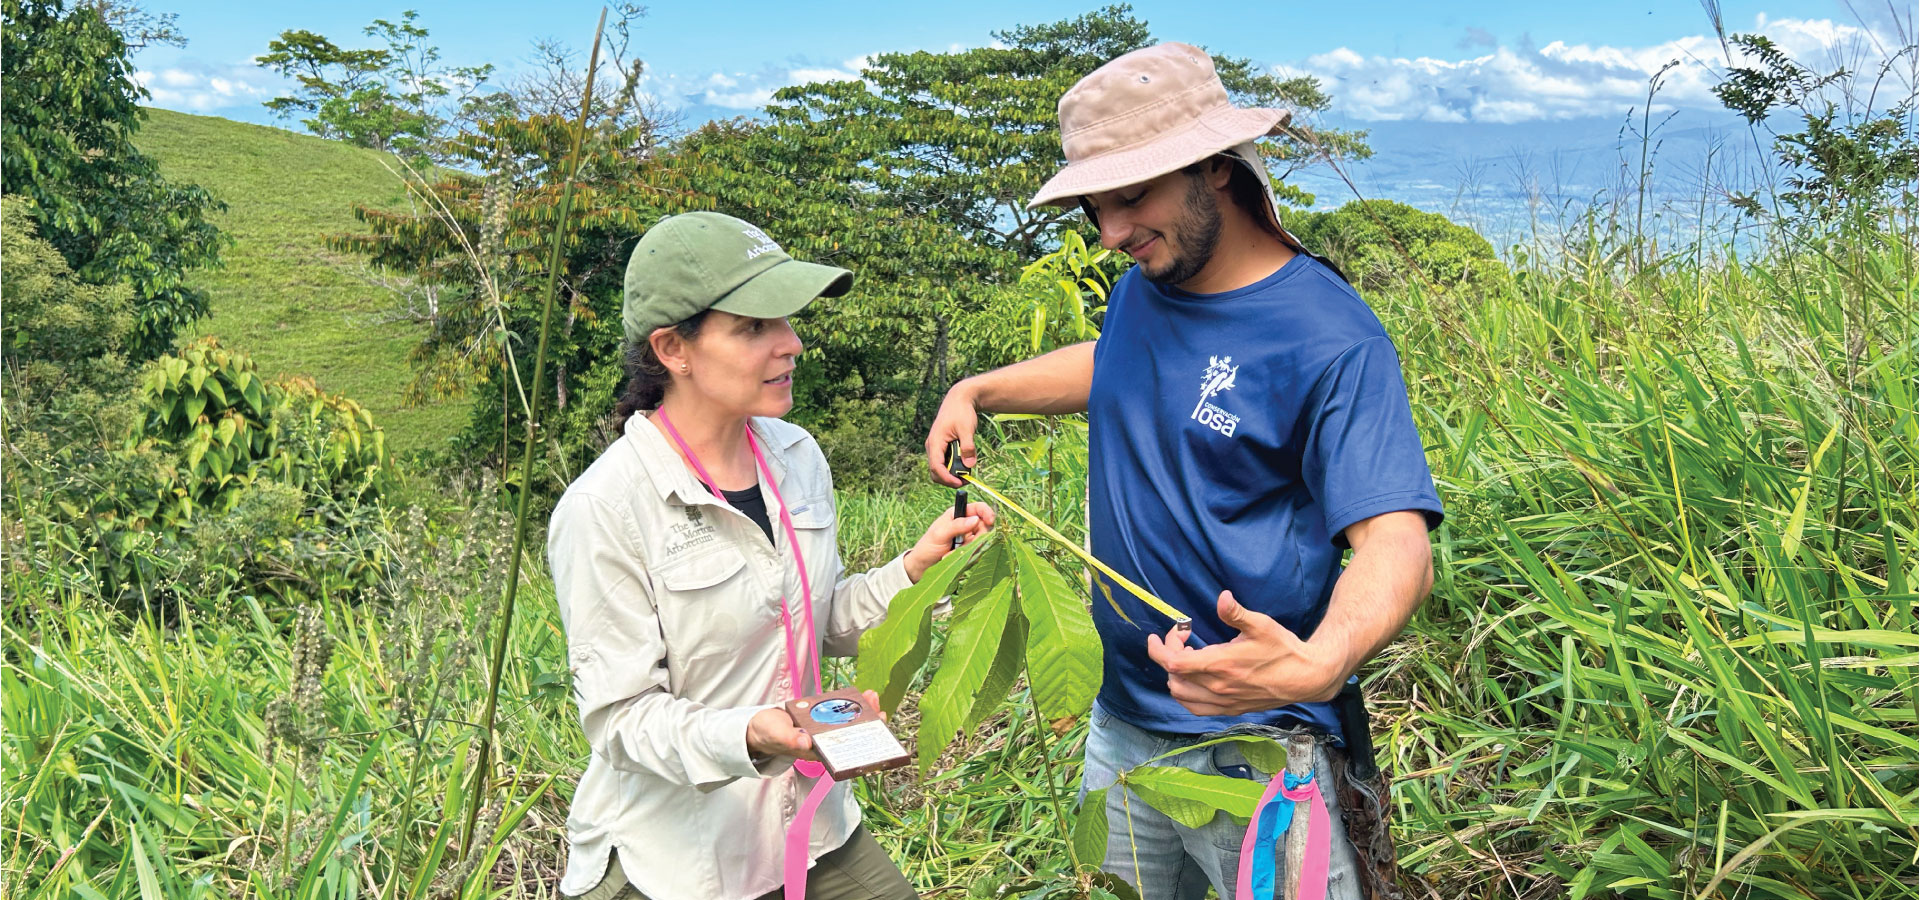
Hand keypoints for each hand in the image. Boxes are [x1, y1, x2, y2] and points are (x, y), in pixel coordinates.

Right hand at [745, 690, 889, 764]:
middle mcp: (823, 744)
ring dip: (863, 712)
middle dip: (868, 726)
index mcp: (816, 752)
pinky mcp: (822, 720)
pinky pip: (840, 713)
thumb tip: (805, 743)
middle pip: (851, 737)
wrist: (761, 726)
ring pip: (849, 724)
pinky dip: (851, 704)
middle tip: (880, 713)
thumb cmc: (768, 734)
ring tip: (873, 696)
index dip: (861, 745)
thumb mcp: (777, 735)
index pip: (843, 752)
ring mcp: (824, 731)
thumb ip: (789, 740)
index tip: (874, 736)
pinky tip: (862, 695)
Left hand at [902, 502, 995, 581]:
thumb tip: (976, 519)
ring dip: (970, 548)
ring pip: (983, 540)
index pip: (978, 508)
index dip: (987, 513)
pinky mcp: (970, 550)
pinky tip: (955, 556)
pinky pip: (978, 552)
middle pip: (984, 526)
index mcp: (958, 514)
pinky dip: (968, 556)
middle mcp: (966, 524)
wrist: (923, 565)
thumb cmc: (928, 546)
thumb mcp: (940, 534)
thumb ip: (957, 526)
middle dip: (978, 537)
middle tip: (964, 546)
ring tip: (953, 553)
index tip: (990, 521)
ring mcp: (969, 537)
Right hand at [924, 383, 980, 487]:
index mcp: (935, 442)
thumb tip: (969, 465)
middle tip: (967, 481)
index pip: (936, 467)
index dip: (947, 478)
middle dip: (949, 479)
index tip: (960, 483)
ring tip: (968, 473)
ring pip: (939, 468)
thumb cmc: (961, 411)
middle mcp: (932, 446)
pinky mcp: (941, 447)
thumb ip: (968, 447)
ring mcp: (936, 447)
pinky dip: (953, 467)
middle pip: (935, 472)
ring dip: (951, 474)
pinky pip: (944, 462)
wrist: (959, 399)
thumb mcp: (967, 429)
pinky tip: (965, 464)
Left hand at [1145, 590, 1348, 715]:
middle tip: (1181, 639)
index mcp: (1221, 665)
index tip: (1162, 634)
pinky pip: (1196, 708)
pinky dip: (1186, 694)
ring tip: (1186, 658)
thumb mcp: (1261, 625)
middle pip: (1173, 677)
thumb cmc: (1283, 649)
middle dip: (1168, 655)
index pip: (1173, 662)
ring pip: (1181, 695)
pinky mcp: (1231, 710)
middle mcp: (1218, 687)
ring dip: (1175, 676)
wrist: (1305, 677)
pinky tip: (1194, 680)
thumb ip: (1236, 613)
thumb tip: (1222, 598)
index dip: (1160, 648)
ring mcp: (1224, 702)